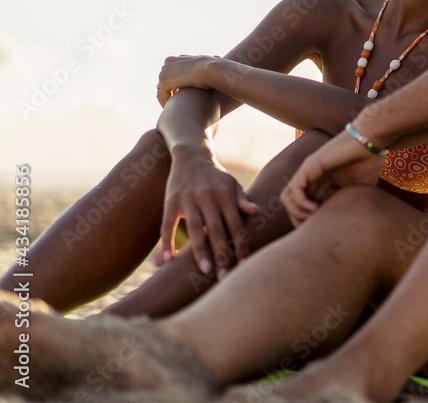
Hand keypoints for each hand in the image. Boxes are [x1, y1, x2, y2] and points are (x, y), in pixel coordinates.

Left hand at [157, 55, 221, 106]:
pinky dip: (166, 102)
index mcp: (179, 58)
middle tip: (176, 104)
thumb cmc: (217, 68)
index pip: (172, 72)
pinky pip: (161, 95)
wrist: (212, 70)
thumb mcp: (213, 62)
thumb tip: (218, 57)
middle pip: (165, 80)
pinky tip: (174, 110)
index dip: (177, 84)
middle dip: (170, 91)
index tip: (182, 95)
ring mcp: (165, 71)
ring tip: (174, 109)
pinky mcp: (164, 81)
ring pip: (161, 88)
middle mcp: (169, 62)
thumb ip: (211, 62)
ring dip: (167, 98)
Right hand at [159, 147, 259, 275]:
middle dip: (221, 254)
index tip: (243, 265)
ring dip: (199, 251)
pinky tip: (167, 261)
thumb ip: (242, 199)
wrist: (191, 155)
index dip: (240, 245)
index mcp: (225, 195)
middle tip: (224, 276)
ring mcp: (188, 200)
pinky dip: (166, 243)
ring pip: (194, 229)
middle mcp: (208, 198)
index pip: (236, 225)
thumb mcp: (231, 184)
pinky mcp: (171, 202)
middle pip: (216, 230)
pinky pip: (167, 225)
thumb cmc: (216, 176)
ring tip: (204, 271)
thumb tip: (256, 211)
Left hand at [281, 131, 382, 226]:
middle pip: (290, 205)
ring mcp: (308, 172)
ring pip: (287, 198)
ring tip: (314, 218)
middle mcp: (311, 179)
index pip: (302, 207)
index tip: (320, 231)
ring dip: (297, 213)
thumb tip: (351, 228)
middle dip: (299, 220)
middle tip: (314, 228)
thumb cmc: (369, 162)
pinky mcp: (309, 167)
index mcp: (321, 184)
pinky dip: (300, 203)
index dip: (307, 222)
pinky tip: (315, 209)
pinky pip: (293, 190)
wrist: (370, 140)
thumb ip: (349, 205)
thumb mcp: (359, 191)